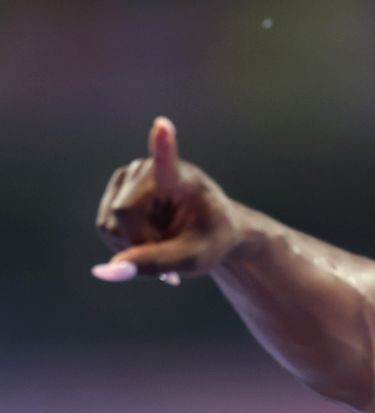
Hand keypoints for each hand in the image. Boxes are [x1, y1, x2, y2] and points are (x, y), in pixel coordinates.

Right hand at [93, 117, 241, 284]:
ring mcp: (128, 176)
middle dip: (139, 244)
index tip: (164, 125)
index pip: (168, 160)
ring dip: (132, 247)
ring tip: (163, 244)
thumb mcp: (193, 259)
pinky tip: (148, 242)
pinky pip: (106, 227)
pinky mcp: (116, 188)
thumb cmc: (212, 240)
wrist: (213, 230)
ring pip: (110, 225)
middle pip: (124, 215)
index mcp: (182, 179)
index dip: (162, 145)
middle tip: (171, 255)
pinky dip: (125, 244)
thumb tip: (106, 271)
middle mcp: (149, 169)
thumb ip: (153, 264)